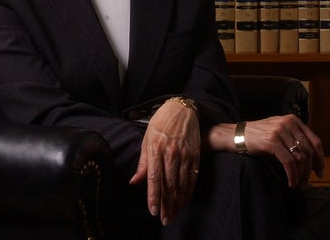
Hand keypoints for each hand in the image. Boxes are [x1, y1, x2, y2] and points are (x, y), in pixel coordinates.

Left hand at [129, 99, 200, 225]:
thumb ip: (142, 162)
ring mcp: (184, 155)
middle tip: (165, 220)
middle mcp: (170, 154)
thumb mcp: (146, 139)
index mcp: (155, 149)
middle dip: (166, 204)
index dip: (154, 196)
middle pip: (168, 184)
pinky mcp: (195, 156)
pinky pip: (192, 178)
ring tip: (174, 214)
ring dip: (177, 201)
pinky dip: (188, 191)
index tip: (153, 211)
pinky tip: (184, 201)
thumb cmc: (160, 124)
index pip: (154, 178)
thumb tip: (134, 181)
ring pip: (180, 184)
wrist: (182, 109)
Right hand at [242, 115, 324, 187]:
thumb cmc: (258, 137)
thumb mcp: (279, 133)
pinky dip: (292, 175)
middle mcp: (288, 123)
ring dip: (301, 175)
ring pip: (300, 158)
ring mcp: (279, 131)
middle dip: (310, 170)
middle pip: (309, 151)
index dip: (320, 159)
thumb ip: (294, 140)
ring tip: (297, 183)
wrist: (235, 135)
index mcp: (293, 120)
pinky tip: (290, 182)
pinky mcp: (271, 141)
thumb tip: (313, 161)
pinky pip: (289, 162)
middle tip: (307, 182)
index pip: (315, 141)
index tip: (320, 171)